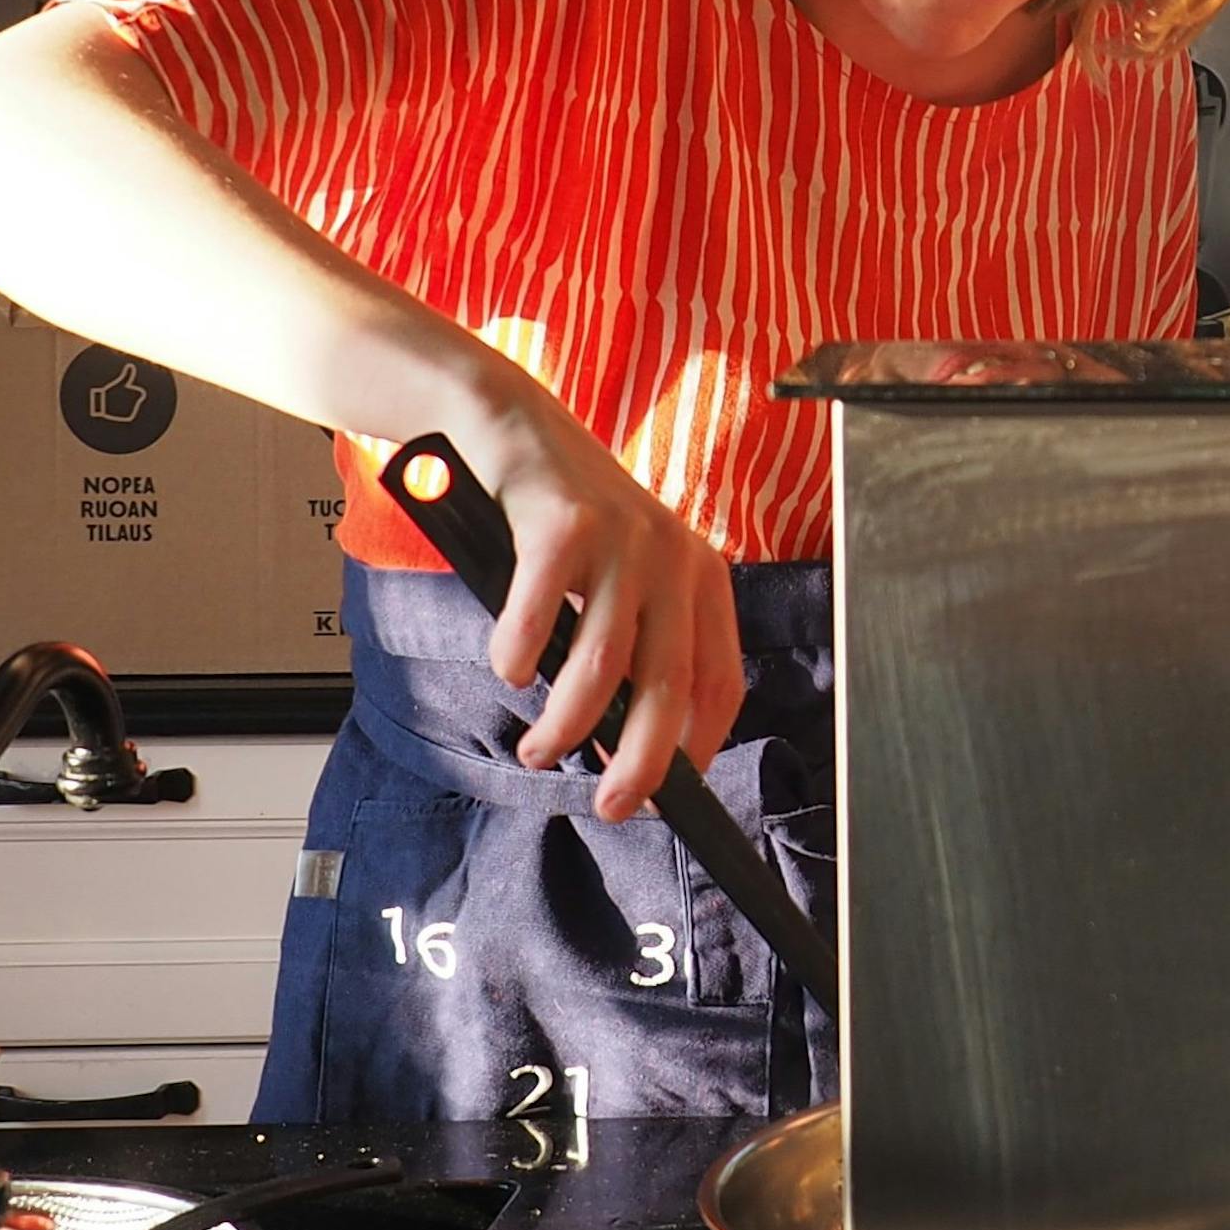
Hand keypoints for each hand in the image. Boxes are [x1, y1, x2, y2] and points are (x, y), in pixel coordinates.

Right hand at [459, 390, 743, 819]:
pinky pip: (541, 615)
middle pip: (670, 687)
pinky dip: (521, 656)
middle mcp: (675, 558)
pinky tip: (510, 670)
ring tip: (540, 750)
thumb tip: (626, 745)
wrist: (508, 422)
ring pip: (605, 664)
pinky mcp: (564, 523)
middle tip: (613, 807)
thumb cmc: (562, 520)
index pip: (721, 682)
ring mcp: (624, 538)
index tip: (669, 796)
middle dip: (642, 762)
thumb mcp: (618, 581)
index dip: (699, 748)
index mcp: (701, 578)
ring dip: (568, 724)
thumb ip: (629, 647)